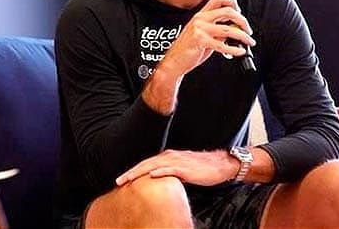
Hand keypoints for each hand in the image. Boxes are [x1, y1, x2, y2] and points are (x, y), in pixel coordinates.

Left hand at [115, 149, 238, 186]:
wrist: (219, 164)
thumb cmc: (200, 169)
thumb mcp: (180, 170)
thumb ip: (168, 173)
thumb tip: (157, 181)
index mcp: (166, 157)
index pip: (145, 164)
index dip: (132, 171)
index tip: (121, 179)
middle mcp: (169, 156)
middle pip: (145, 164)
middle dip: (130, 173)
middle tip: (118, 181)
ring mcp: (176, 161)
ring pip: (153, 166)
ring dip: (139, 172)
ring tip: (128, 180)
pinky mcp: (185, 167)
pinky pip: (170, 169)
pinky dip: (160, 172)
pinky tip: (152, 176)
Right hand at [160, 0, 255, 77]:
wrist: (174, 61)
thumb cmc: (187, 49)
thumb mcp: (202, 35)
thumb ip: (217, 31)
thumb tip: (234, 31)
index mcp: (200, 15)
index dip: (232, 2)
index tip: (240, 12)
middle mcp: (200, 19)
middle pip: (227, 11)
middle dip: (242, 20)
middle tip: (248, 29)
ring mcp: (200, 29)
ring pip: (228, 29)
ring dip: (243, 36)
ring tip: (248, 42)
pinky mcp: (200, 41)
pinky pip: (223, 45)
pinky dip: (234, 49)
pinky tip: (239, 51)